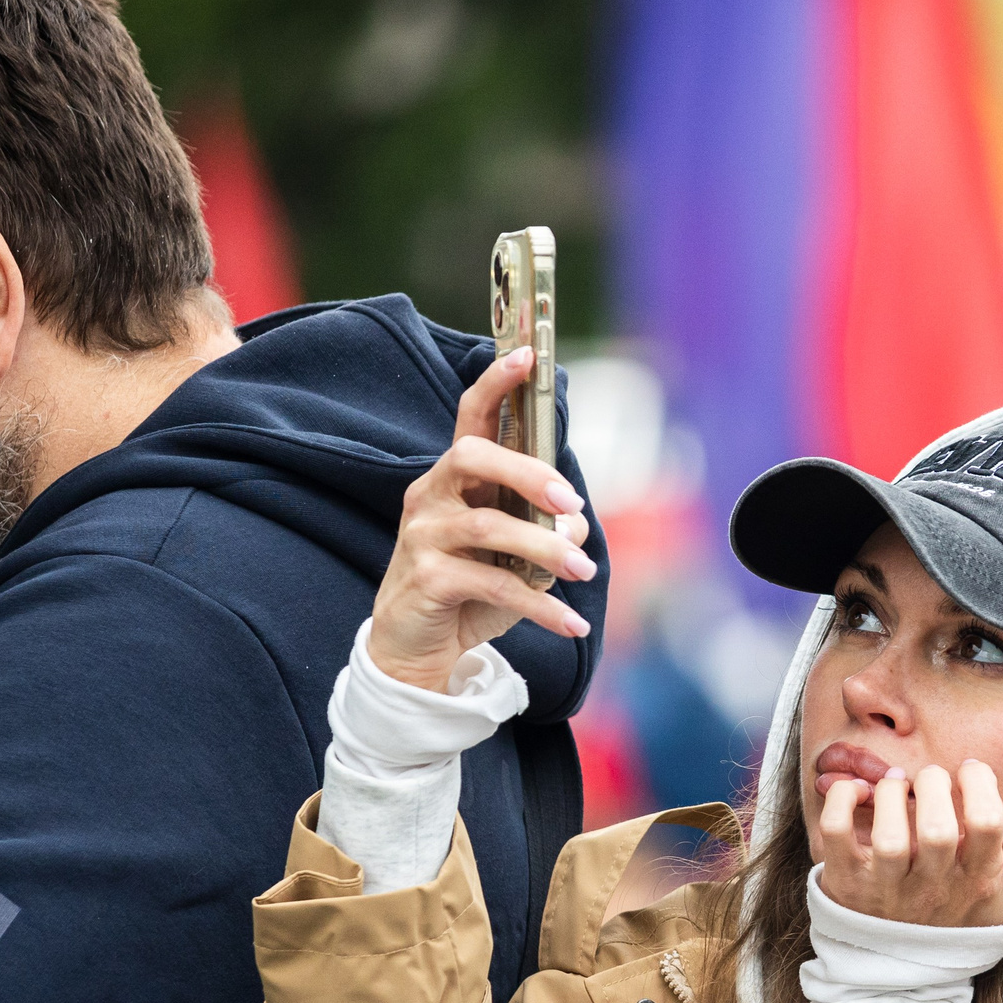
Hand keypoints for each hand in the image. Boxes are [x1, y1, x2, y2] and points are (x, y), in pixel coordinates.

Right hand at [367, 347, 595, 691]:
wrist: (418, 648)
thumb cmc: (470, 590)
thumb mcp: (516, 557)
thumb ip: (548, 532)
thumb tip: (577, 527)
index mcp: (455, 478)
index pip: (471, 418)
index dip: (496, 383)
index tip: (529, 355)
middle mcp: (431, 496)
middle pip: (474, 457)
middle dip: (530, 473)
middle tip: (573, 505)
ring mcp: (423, 536)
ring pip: (489, 527)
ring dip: (547, 550)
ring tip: (583, 573)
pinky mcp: (426, 580)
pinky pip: (493, 584)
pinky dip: (542, 606)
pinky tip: (573, 623)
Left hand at [815, 760, 1002, 926]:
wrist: (902, 972)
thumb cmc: (962, 923)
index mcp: (976, 885)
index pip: (987, 823)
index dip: (979, 783)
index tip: (970, 771)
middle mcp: (932, 889)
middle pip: (936, 829)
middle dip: (935, 783)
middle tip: (932, 777)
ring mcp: (886, 889)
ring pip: (888, 835)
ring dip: (892, 793)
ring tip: (898, 784)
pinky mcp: (846, 883)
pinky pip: (835, 835)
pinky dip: (841, 801)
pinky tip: (857, 791)